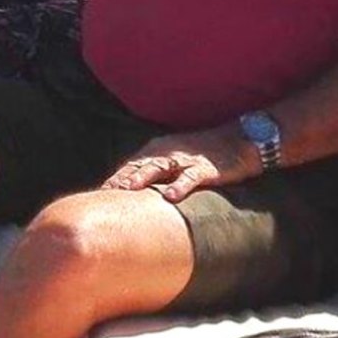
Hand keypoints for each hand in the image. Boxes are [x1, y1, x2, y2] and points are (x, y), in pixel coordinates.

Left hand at [102, 126, 255, 203]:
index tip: (98, 194)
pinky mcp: (205, 167)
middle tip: (105, 194)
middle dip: (120, 179)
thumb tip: (138, 194)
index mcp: (157, 151)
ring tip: (128, 190)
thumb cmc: (203, 154)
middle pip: (138, 166)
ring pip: (159, 167)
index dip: (114, 179)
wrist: (238, 141)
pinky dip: (180, 186)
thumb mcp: (175, 160)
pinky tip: (171, 197)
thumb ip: (157, 173)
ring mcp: (185, 159)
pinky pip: (190, 177)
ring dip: (142, 178)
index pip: (130, 166)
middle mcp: (166, 152)